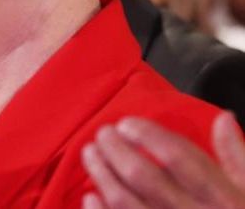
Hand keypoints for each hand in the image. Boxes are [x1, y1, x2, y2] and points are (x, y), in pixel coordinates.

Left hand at [82, 112, 244, 208]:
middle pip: (144, 177)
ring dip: (102, 175)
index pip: (179, 157)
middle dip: (116, 150)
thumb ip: (236, 157)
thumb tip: (223, 119)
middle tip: (103, 133)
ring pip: (125, 202)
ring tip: (90, 153)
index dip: (149, 135)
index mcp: (220, 198)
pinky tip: (90, 196)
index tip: (126, 123)